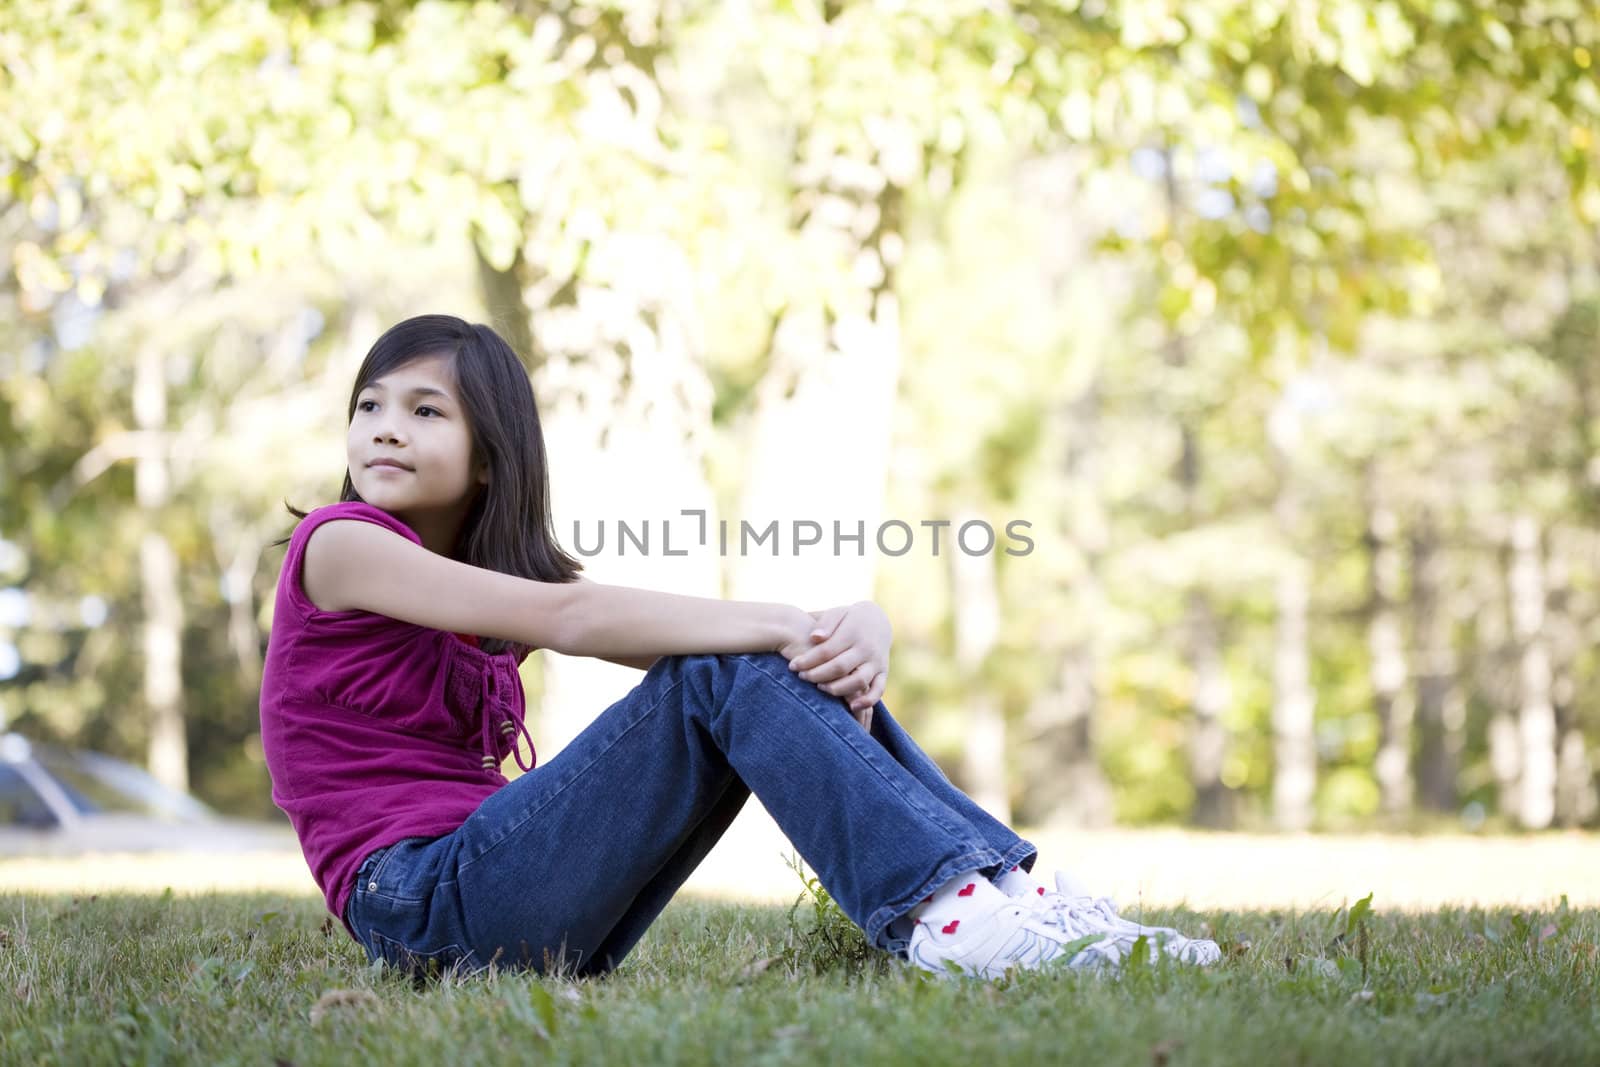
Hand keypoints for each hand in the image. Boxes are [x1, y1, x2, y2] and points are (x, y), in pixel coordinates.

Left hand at [781, 601, 891, 729]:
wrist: (877, 620)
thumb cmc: (847, 619)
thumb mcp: (836, 614)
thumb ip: (825, 623)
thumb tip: (815, 637)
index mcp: (853, 632)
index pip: (827, 650)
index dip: (808, 660)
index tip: (793, 666)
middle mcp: (866, 648)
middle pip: (840, 667)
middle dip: (817, 675)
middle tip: (802, 677)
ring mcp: (876, 662)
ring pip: (858, 681)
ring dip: (837, 688)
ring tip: (820, 688)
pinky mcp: (883, 673)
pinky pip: (879, 690)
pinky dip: (867, 701)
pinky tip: (852, 707)